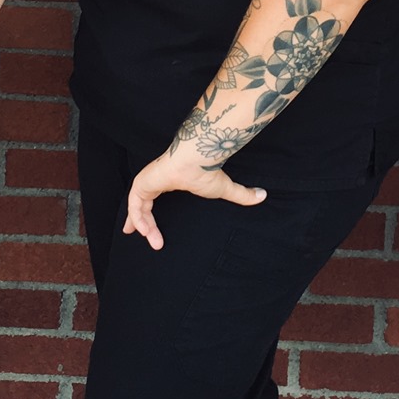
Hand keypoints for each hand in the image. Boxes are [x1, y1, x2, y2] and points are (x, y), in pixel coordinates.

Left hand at [123, 145, 266, 250]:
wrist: (197, 157)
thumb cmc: (207, 172)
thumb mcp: (224, 189)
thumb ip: (242, 195)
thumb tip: (263, 196)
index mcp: (169, 180)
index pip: (152, 198)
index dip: (148, 213)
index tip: (146, 229)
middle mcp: (155, 180)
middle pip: (139, 202)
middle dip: (137, 220)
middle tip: (141, 236)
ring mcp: (147, 180)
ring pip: (136, 205)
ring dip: (141, 223)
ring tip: (152, 241)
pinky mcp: (143, 182)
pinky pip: (135, 204)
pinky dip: (138, 217)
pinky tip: (146, 231)